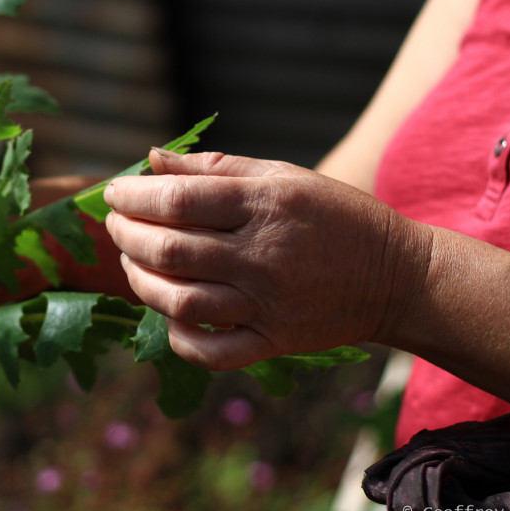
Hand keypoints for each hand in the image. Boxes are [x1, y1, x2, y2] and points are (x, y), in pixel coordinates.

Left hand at [103, 149, 430, 370]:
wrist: (397, 276)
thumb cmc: (333, 214)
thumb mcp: (282, 176)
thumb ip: (214, 167)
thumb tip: (152, 158)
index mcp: (264, 203)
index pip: (177, 199)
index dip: (132, 196)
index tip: (112, 192)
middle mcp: (263, 253)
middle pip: (169, 249)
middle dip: (125, 235)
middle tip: (114, 226)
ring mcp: (268, 303)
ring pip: (180, 301)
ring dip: (141, 282)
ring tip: (133, 263)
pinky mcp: (275, 341)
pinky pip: (212, 352)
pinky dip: (178, 338)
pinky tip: (168, 313)